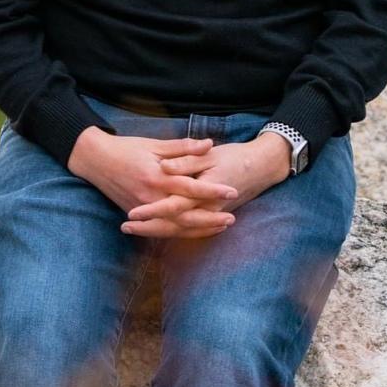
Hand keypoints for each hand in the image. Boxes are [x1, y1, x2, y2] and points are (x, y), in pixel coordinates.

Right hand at [68, 128, 238, 239]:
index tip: (232, 191)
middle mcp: (151, 198)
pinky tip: (197, 232)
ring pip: (175, 228)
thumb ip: (183, 147)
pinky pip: (163, 230)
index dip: (212, 190)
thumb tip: (209, 144)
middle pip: (186, 215)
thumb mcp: (154, 144)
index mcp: (157, 177)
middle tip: (231, 218)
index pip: (190, 187)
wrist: (96, 161)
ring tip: (220, 227)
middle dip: (210, 218)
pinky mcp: (139, 216)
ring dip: (199, 229)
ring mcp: (144, 210)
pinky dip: (181, 233)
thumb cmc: (127, 149)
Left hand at [121, 132, 291, 239]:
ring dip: (156, 231)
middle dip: (148, 227)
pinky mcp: (211, 215)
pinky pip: (190, 230)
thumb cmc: (234, 156)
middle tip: (124, 226)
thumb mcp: (210, 155)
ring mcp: (208, 214)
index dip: (151, 212)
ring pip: (179, 230)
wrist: (261, 167)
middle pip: (172, 224)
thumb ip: (186, 159)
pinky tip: (157, 231)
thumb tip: (165, 167)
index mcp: (202, 191)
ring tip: (133, 230)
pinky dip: (172, 232)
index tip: (130, 215)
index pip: (172, 206)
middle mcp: (204, 208)